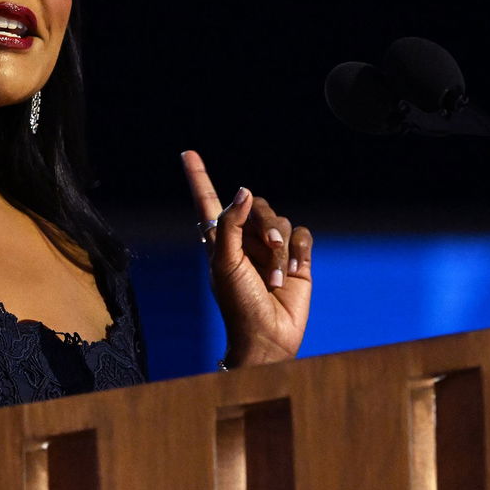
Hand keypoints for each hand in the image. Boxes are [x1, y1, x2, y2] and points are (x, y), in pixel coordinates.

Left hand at [180, 150, 312, 367]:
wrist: (267, 336)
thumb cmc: (238, 304)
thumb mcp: (225, 263)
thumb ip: (231, 225)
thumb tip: (243, 192)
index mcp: (221, 239)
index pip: (208, 200)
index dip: (198, 176)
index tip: (187, 153)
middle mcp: (246, 239)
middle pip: (258, 205)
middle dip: (266, 223)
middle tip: (268, 246)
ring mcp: (272, 249)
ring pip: (282, 221)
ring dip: (281, 248)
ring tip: (276, 277)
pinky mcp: (297, 259)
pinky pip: (303, 235)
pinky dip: (299, 249)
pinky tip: (294, 269)